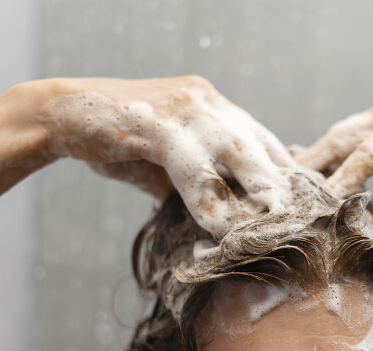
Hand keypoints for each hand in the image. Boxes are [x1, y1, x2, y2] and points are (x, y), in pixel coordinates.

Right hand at [37, 75, 297, 236]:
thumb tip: (228, 223)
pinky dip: (206, 197)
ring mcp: (185, 109)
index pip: (265, 142)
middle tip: (304, 220)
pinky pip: (190, 164)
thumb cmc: (125, 142)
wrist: (66, 114)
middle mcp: (209, 103)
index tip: (306, 206)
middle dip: (282, 185)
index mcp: (218, 110)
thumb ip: (203, 183)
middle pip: (259, 146)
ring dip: (257, 190)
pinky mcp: (156, 122)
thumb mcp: (172, 164)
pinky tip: (219, 225)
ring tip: (274, 224)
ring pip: (234, 151)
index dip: (287, 174)